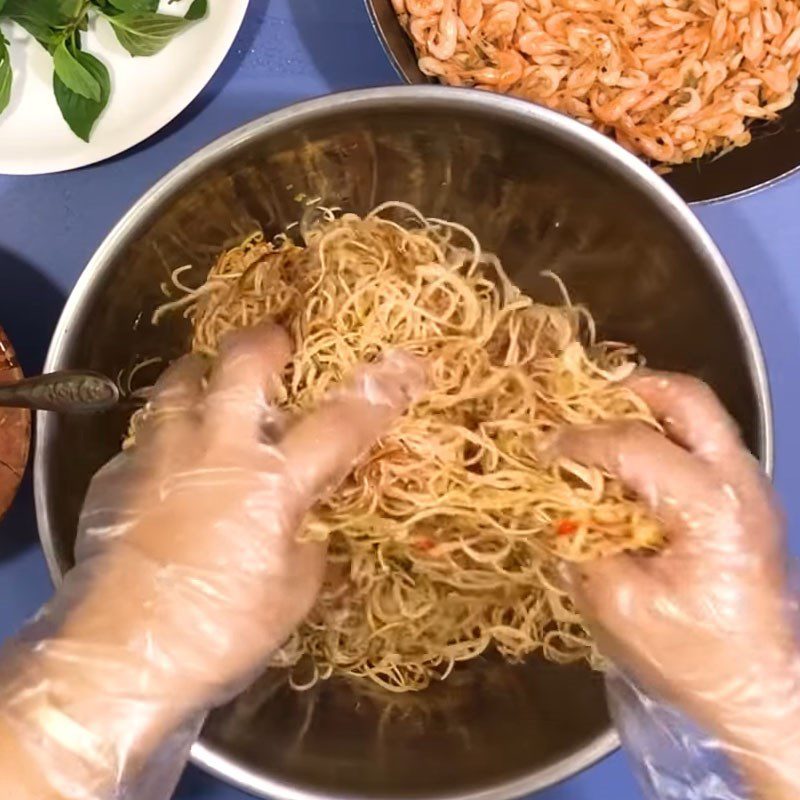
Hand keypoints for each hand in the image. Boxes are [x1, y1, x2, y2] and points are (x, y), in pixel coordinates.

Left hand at [0, 322, 425, 798]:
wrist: (119, 655)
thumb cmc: (219, 631)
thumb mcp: (291, 597)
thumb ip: (309, 549)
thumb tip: (309, 529)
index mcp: (273, 482)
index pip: (341, 422)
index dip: (381, 392)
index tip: (409, 364)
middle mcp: (216, 450)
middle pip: (243, 364)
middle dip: (267, 341)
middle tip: (278, 342)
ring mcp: (159, 455)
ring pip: (178, 382)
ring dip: (203, 376)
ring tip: (211, 388)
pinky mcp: (114, 475)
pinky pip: (144, 436)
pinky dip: (164, 437)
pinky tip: (167, 465)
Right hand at [549, 372, 799, 795]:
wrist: (766, 692)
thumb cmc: (696, 658)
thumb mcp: (620, 608)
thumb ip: (583, 547)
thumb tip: (559, 509)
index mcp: (711, 508)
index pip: (634, 446)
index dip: (580, 441)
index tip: (543, 449)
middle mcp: (740, 483)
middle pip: (690, 400)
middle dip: (632, 388)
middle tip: (585, 399)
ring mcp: (752, 489)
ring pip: (702, 416)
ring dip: (649, 410)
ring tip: (602, 426)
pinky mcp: (748, 503)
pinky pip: (704, 444)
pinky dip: (664, 436)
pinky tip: (632, 463)